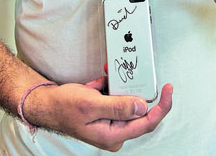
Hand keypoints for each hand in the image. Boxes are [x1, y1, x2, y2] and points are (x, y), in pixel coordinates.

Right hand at [24, 76, 172, 151]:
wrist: (47, 104)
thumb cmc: (63, 106)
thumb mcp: (91, 103)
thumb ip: (118, 106)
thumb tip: (142, 107)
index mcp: (112, 135)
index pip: (147, 123)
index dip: (162, 106)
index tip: (168, 90)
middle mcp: (115, 133)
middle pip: (139, 112)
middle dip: (131, 92)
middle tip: (121, 80)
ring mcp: (112, 124)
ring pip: (129, 102)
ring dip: (117, 89)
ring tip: (99, 86)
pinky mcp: (109, 115)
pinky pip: (119, 98)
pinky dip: (110, 89)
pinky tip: (96, 87)